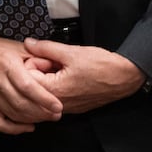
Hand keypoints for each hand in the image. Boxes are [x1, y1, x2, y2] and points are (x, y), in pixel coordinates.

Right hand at [0, 36, 62, 133]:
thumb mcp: (19, 46)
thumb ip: (38, 56)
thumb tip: (54, 66)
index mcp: (8, 65)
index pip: (27, 86)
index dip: (44, 99)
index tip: (57, 106)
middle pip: (21, 104)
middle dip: (42, 113)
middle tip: (55, 114)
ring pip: (12, 114)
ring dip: (31, 120)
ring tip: (45, 118)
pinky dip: (13, 129)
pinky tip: (25, 126)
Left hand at [22, 40, 145, 114]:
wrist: (125, 77)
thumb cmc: (101, 65)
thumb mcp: (71, 52)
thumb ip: (45, 48)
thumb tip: (28, 43)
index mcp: (54, 90)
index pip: (26, 77)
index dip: (35, 62)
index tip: (48, 56)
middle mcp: (57, 104)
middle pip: (33, 87)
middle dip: (41, 71)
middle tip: (56, 62)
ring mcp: (66, 108)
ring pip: (44, 92)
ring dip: (49, 78)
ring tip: (63, 68)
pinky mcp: (73, 108)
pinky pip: (56, 97)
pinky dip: (58, 85)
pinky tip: (69, 76)